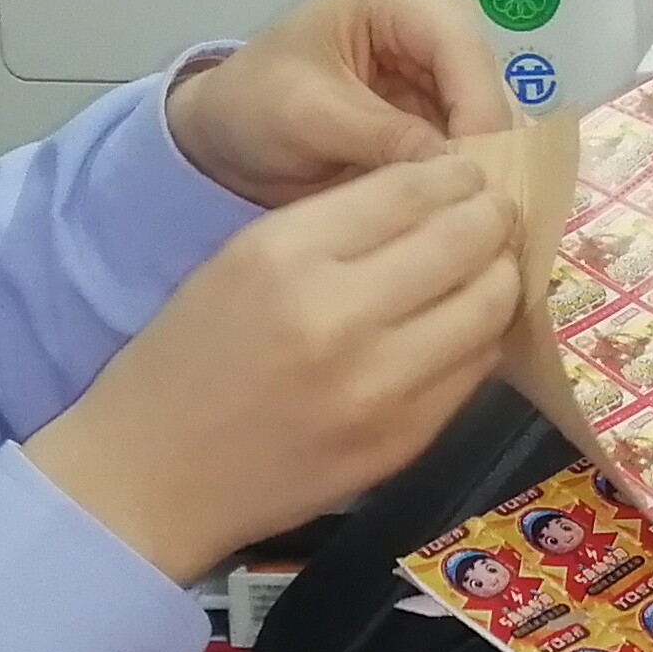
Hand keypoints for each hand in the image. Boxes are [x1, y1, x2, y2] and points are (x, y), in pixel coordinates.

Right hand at [29, 146, 523, 580]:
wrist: (153, 478)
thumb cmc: (188, 358)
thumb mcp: (239, 261)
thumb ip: (336, 225)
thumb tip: (435, 193)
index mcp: (286, 255)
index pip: (411, 189)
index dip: (455, 175)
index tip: (468, 173)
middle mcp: (341, 315)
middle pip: (465, 241)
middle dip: (492, 216)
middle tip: (494, 212)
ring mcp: (382, 387)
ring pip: (489, 306)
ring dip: (499, 276)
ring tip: (488, 266)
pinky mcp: (405, 441)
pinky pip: (475, 370)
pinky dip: (480, 338)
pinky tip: (464, 327)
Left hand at [166, 0, 518, 202]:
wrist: (225, 134)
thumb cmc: (253, 107)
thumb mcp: (311, 117)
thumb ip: (385, 136)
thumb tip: (461, 171)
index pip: (460, 46)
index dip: (478, 110)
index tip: (480, 177)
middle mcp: (429, 15)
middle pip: (486, 76)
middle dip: (491, 140)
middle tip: (490, 206)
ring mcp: (438, 60)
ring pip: (492, 109)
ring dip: (490, 161)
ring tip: (487, 216)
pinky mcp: (441, 102)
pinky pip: (477, 135)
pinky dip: (476, 171)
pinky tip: (474, 209)